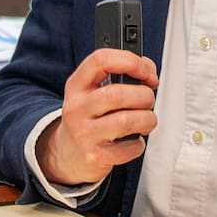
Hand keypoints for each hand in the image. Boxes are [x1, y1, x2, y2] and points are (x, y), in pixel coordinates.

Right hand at [36, 47, 158, 185]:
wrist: (68, 154)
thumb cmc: (89, 117)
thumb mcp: (91, 91)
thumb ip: (117, 75)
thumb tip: (148, 71)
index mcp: (76, 85)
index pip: (101, 60)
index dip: (130, 61)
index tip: (146, 71)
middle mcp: (77, 108)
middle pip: (118, 94)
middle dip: (144, 96)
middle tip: (147, 101)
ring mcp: (84, 133)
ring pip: (127, 121)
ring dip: (147, 119)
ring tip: (146, 120)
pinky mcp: (95, 156)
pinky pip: (129, 148)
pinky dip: (139, 143)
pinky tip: (134, 140)